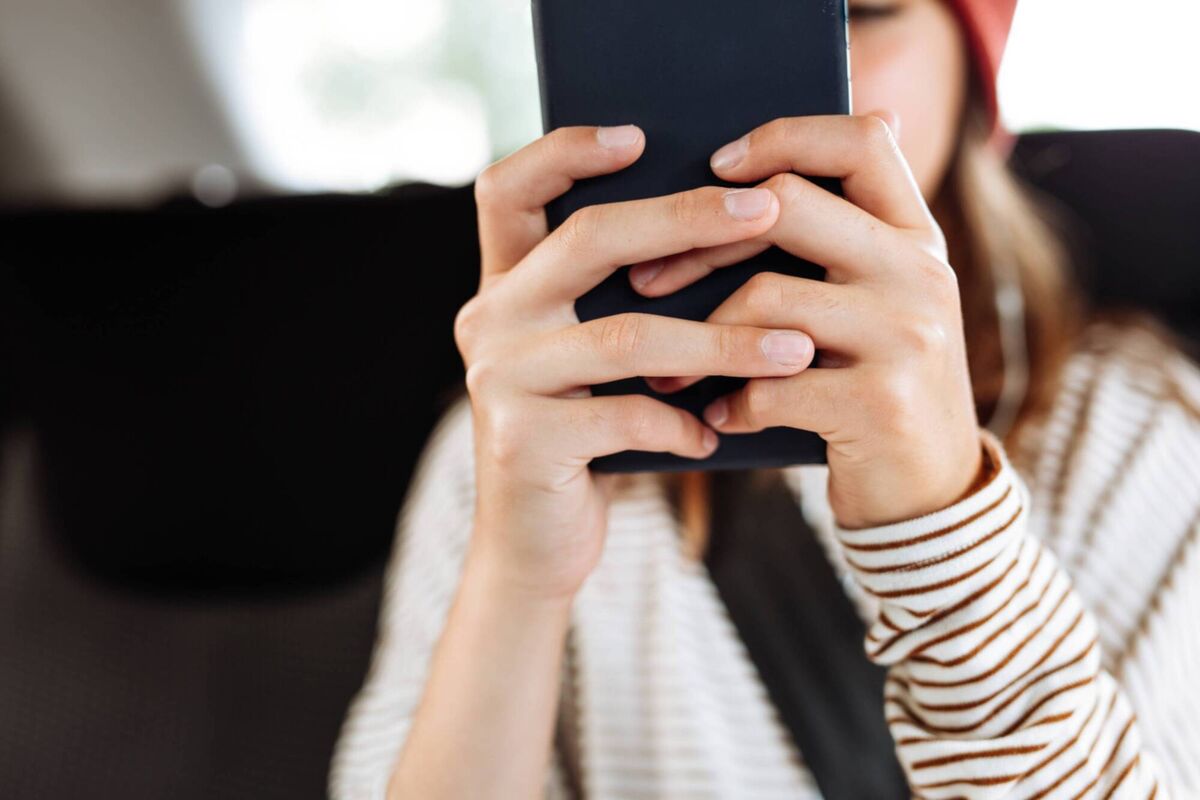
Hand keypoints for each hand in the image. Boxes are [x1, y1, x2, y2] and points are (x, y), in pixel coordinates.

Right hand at [457, 124, 818, 598]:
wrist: (537, 544)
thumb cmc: (587, 436)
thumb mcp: (596, 358)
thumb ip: (625, 300)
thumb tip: (729, 228)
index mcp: (506, 286)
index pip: (508, 189)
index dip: (565, 152)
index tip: (640, 136)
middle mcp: (489, 319)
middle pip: (587, 239)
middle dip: (685, 219)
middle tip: (767, 213)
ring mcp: (498, 379)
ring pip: (625, 335)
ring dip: (721, 342)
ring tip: (794, 350)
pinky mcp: (522, 441)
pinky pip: (625, 415)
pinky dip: (683, 424)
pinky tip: (717, 434)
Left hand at [627, 111, 984, 529]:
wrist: (929, 495)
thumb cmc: (871, 387)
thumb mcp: (871, 306)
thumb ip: (831, 247)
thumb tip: (741, 176)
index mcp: (914, 236)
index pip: (859, 141)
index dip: (782, 137)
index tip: (716, 165)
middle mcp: (921, 272)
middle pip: (789, 206)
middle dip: (699, 242)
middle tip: (646, 281)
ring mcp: (907, 336)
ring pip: (767, 298)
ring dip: (700, 341)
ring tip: (671, 375)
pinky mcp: (881, 403)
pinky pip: (772, 385)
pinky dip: (733, 406)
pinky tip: (720, 420)